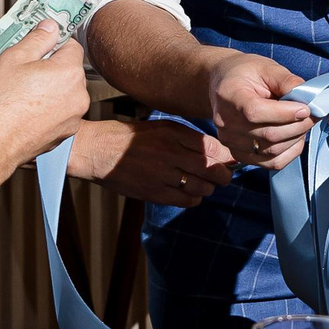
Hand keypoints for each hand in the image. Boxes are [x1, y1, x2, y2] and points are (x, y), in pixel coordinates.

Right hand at [0, 22, 89, 164]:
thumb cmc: (1, 101)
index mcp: (69, 71)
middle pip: (70, 70)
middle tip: (26, 72)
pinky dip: (50, 109)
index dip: (54, 44)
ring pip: (66, 92)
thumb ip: (38, 38)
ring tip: (24, 94)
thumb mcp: (14, 58)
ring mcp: (75, 116)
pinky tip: (28, 110)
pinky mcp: (67, 132)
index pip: (72, 45)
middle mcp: (79, 94)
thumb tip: (50, 26)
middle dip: (52, 67)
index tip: (39, 48)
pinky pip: (62, 112)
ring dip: (51, 89)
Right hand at [66, 118, 235, 205]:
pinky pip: (187, 201)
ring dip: (208, 187)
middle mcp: (170, 154)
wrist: (98, 151)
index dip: (227, 157)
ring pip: (202, 188)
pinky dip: (194, 198)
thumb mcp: (162, 128)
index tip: (229, 161)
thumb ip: (189, 138)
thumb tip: (219, 152)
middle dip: (223, 175)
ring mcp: (162, 175)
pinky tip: (188, 191)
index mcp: (174, 134)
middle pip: (212, 170)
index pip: (213, 148)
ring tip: (203, 183)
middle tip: (223, 175)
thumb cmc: (132, 138)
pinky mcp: (154, 193)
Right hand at [206, 52, 312, 169]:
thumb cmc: (245, 73)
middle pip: (268, 134)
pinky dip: (289, 152)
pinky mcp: (240, 154)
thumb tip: (309, 98)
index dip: (285, 113)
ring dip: (296, 138)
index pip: (255, 112)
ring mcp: (231, 142)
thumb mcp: (266, 67)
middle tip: (313, 115)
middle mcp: (225, 123)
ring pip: (272, 151)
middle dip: (298, 126)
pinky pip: (271, 163)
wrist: (224, 84)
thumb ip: (287, 81)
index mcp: (229, 96)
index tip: (305, 108)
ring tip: (304, 123)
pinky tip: (296, 137)